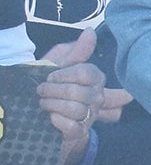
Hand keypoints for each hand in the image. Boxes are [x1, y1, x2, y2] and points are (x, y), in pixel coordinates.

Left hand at [34, 32, 105, 164]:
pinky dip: (55, 120)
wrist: (38, 111)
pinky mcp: (79, 132)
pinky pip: (71, 125)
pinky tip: (49, 117)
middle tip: (41, 90)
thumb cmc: (50, 85)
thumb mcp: (59, 65)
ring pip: (76, 109)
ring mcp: (90, 116)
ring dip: (52, 104)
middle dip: (53, 90)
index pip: (88, 73)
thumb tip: (91, 32)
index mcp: (94, 80)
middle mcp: (97, 98)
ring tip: (42, 103)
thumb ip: (76, 50)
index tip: (51, 76)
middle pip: (80, 92)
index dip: (64, 74)